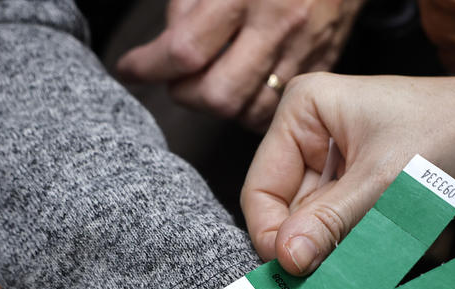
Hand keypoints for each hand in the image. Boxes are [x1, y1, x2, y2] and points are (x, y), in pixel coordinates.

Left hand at [116, 0, 365, 129]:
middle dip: (186, 94)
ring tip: (209, 82)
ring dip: (221, 106)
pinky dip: (253, 107)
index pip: (185, 51)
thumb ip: (188, 0)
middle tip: (175, 78)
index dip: (149, 66)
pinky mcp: (323, 60)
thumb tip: (169, 39)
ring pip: (250, 111)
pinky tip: (243, 88)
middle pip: (218, 96)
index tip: (130, 68)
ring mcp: (304, 47)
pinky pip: (279, 106)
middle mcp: (277, 25)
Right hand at [241, 73, 454, 273]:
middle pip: (295, 214)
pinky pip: (355, 236)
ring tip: (398, 244)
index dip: (275, 233)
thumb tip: (287, 258)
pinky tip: (418, 236)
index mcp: (306, 112)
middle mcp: (318, 137)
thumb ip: (330, 224)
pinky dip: (381, 248)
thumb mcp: (383, 182)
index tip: (294, 270)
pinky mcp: (370, 193)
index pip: (261, 188)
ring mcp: (344, 167)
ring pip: (327, 233)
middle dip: (325, 247)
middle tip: (346, 273)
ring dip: (359, 251)